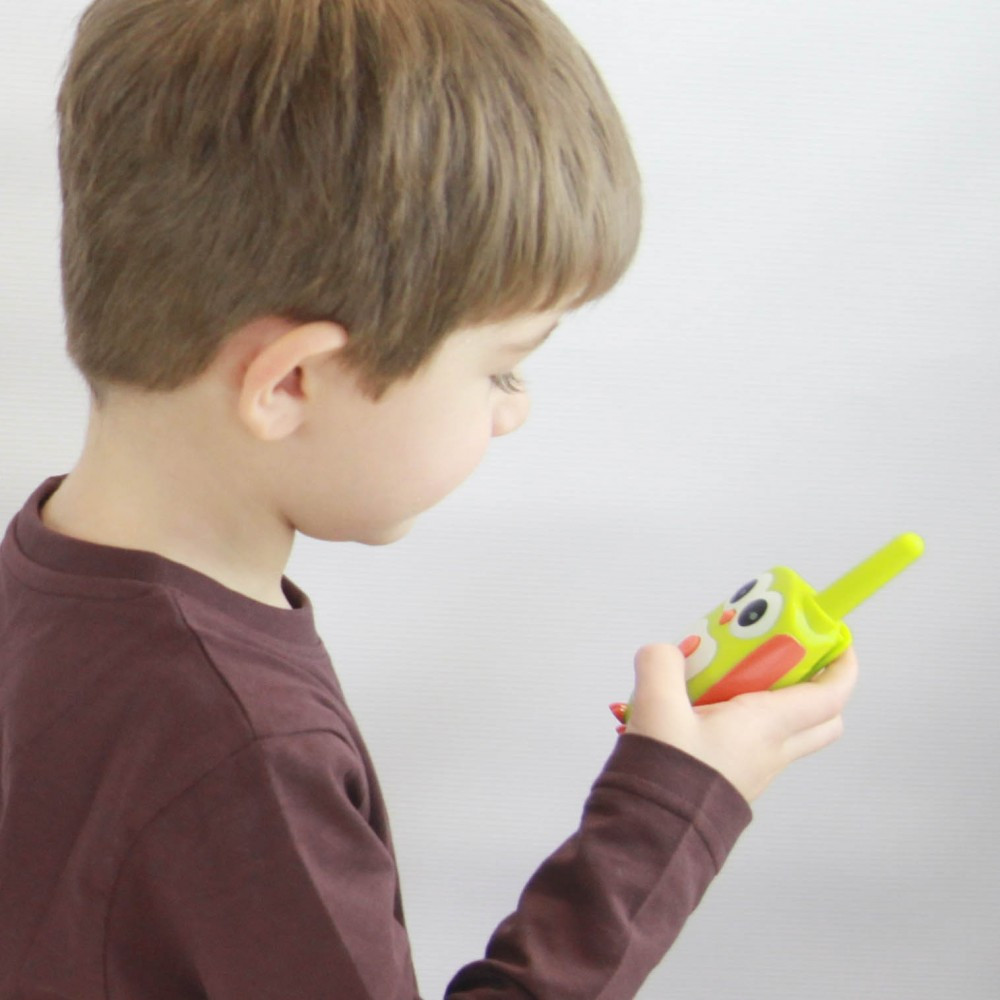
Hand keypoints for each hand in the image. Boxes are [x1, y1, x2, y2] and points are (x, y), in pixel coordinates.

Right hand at [625, 644, 858, 802]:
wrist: (654, 835)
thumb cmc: (668, 771)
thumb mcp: (656, 704)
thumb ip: (661, 664)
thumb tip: (665, 653)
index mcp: (767, 726)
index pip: (830, 696)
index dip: (843, 665)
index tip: (837, 639)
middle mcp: (772, 751)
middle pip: (822, 721)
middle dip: (819, 686)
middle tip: (790, 659)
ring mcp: (756, 772)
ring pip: (788, 734)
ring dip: (777, 703)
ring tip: (734, 677)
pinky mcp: (734, 783)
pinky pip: (756, 747)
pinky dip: (746, 723)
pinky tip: (706, 710)